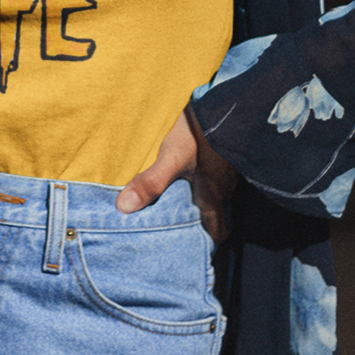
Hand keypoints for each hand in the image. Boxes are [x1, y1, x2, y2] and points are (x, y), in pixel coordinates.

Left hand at [116, 108, 238, 242]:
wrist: (229, 101)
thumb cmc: (202, 130)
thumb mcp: (172, 155)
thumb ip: (151, 182)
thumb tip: (124, 209)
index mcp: (211, 195)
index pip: (216, 232)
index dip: (206, 245)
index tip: (192, 253)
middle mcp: (222, 188)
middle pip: (214, 216)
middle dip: (199, 226)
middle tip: (178, 231)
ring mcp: (226, 170)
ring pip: (214, 196)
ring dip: (198, 203)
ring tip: (174, 205)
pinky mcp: (225, 153)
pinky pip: (215, 177)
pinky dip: (201, 182)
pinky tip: (187, 174)